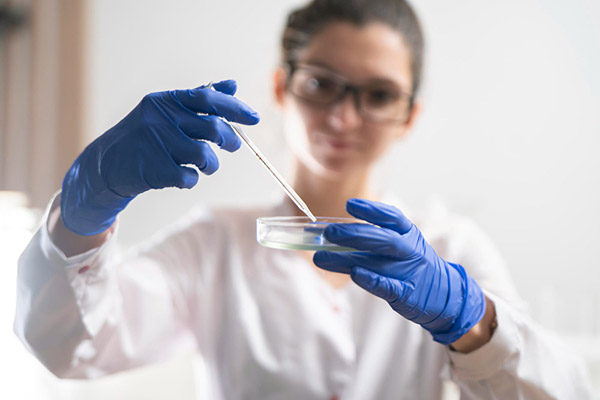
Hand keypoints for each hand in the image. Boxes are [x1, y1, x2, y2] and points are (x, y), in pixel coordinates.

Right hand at [61, 80, 258, 235]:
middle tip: (232, 145)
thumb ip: (199, 98)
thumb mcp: (167, 111)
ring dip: (211, 165)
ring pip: (205, 156)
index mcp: (165, 101)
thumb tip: (232, 84)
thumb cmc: (145, 135)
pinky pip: (190, 178)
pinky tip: (182, 176)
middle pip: (213, 129)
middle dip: (230, 140)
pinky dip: (191, 180)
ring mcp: (155, 144)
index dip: (235, 108)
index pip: (208, 98)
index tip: (254, 118)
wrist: (107, 165)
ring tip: (204, 165)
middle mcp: (160, 118)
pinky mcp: (153, 170)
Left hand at [313, 198, 485, 344]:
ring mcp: (409, 272)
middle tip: (328, 232)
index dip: (371, 210)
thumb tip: (327, 235)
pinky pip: (387, 285)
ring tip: (320, 258)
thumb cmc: (411, 265)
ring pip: (377, 262)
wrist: (444, 294)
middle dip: (353, 234)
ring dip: (346, 259)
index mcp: (408, 233)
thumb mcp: (399, 245)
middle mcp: (410, 249)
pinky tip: (353, 274)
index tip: (349, 205)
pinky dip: (370, 279)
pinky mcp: (407, 293)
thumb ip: (369, 239)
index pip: (391, 217)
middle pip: (382, 238)